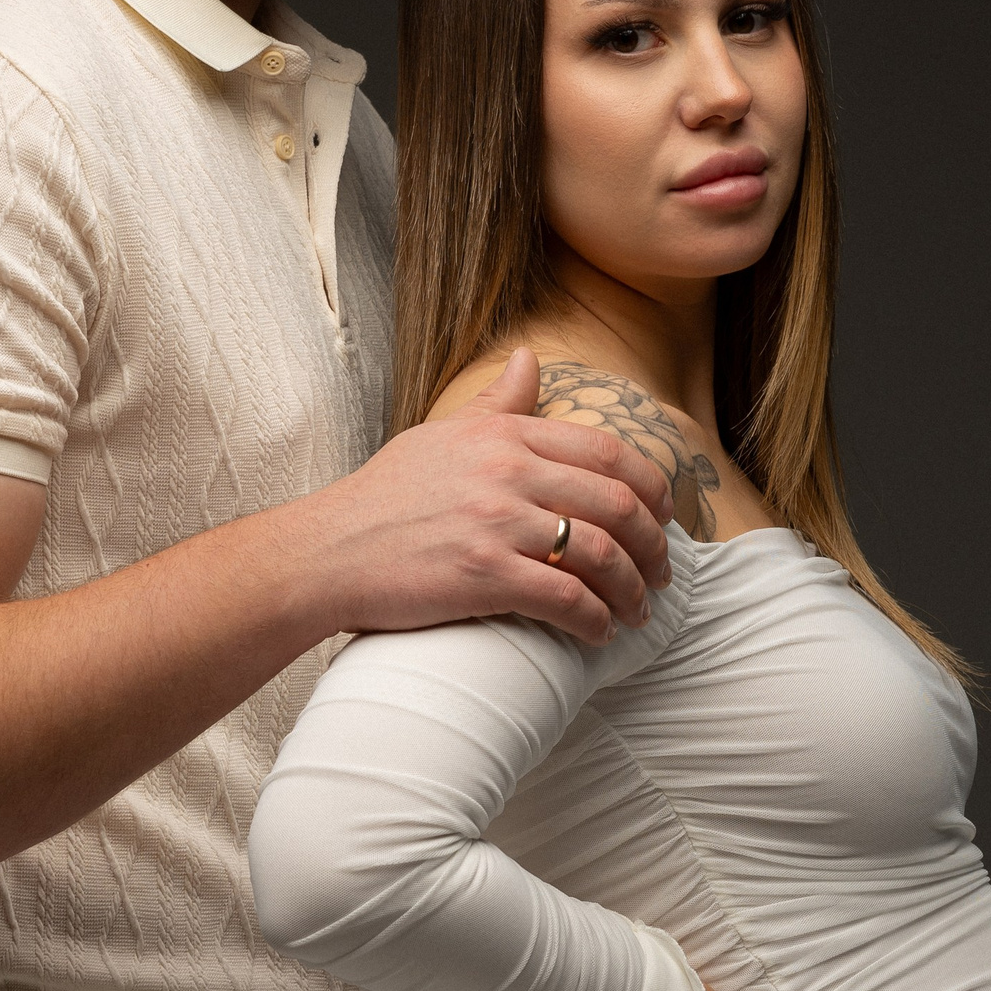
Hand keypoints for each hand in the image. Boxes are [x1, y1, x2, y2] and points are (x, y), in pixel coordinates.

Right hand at [313, 348, 673, 646]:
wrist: (325, 552)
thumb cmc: (382, 498)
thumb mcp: (440, 435)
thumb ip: (496, 403)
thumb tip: (531, 358)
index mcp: (504, 436)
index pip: (607, 451)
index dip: (651, 487)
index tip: (665, 517)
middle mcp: (506, 472)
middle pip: (616, 503)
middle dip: (654, 545)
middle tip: (663, 574)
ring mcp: (496, 523)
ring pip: (601, 554)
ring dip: (633, 589)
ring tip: (638, 610)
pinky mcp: (484, 576)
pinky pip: (567, 599)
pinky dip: (596, 620)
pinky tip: (600, 632)